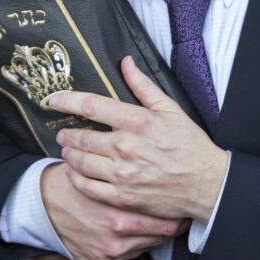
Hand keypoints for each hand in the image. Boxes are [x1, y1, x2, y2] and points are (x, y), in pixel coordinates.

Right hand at [40, 162, 182, 259]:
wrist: (44, 204)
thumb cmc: (79, 184)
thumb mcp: (107, 176)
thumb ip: (135, 184)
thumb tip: (170, 185)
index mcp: (119, 219)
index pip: (167, 226)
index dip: (178, 216)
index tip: (182, 210)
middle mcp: (115, 243)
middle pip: (158, 239)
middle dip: (166, 226)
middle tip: (170, 213)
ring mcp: (106, 258)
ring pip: (143, 249)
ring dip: (145, 237)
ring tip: (140, 219)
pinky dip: (125, 248)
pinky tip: (119, 233)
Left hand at [51, 56, 229, 221]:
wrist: (207, 184)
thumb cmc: (190, 145)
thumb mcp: (170, 109)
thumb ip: (143, 85)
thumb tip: (125, 62)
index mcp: (136, 121)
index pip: (91, 105)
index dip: (66, 100)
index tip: (52, 99)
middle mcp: (126, 147)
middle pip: (80, 136)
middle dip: (66, 133)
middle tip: (62, 133)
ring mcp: (122, 174)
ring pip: (80, 162)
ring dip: (69, 154)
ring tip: (68, 150)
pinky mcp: (122, 197)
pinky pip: (87, 187)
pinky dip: (76, 178)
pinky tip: (75, 173)